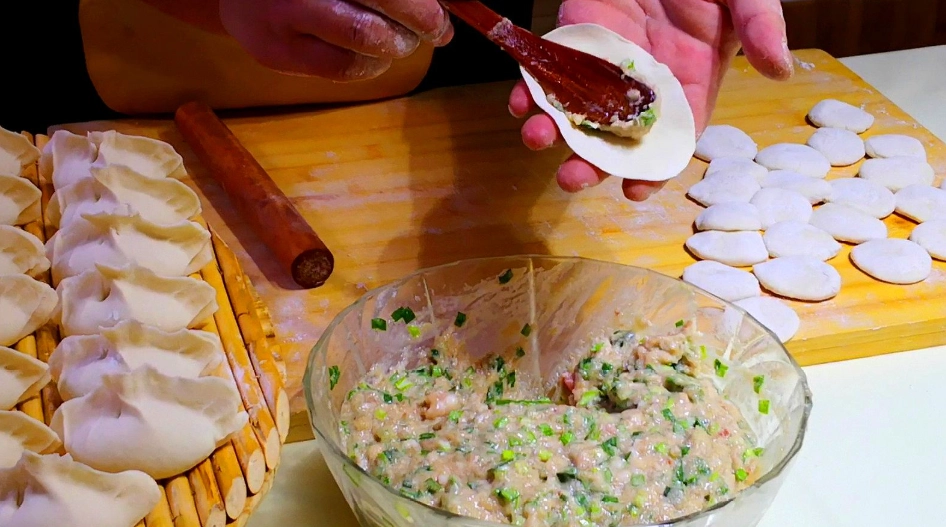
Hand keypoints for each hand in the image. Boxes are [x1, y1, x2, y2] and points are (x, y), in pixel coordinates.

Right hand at [219, 0, 453, 80]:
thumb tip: (438, 8)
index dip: (422, 5)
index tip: (443, 15)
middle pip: (379, 4)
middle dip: (420, 22)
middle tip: (436, 30)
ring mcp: (284, 18)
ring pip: (364, 42)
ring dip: (396, 46)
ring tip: (398, 41)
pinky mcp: (277, 54)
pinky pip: (343, 69)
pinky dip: (371, 66)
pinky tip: (373, 56)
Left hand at [509, 0, 792, 200]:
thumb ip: (762, 28)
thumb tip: (781, 70)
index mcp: (687, 85)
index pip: (669, 140)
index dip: (650, 169)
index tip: (634, 191)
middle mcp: (642, 84)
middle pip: (613, 136)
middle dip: (590, 161)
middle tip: (572, 178)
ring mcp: (604, 63)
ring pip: (574, 109)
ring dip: (552, 129)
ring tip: (537, 138)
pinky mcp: (574, 37)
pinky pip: (549, 72)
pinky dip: (531, 88)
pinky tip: (520, 101)